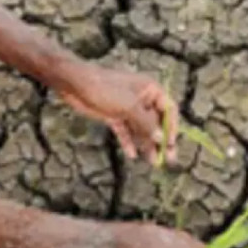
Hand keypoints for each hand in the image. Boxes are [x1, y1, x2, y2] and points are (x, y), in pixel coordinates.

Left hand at [59, 62, 178, 163]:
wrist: (75, 85)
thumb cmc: (105, 88)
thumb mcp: (129, 106)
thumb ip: (146, 123)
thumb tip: (160, 138)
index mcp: (150, 89)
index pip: (169, 109)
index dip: (172, 127)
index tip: (172, 144)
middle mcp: (142, 98)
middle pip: (156, 122)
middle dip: (160, 140)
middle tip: (167, 159)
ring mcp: (127, 108)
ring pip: (141, 129)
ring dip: (146, 144)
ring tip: (151, 162)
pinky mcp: (115, 115)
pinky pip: (126, 131)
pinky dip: (129, 141)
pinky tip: (131, 155)